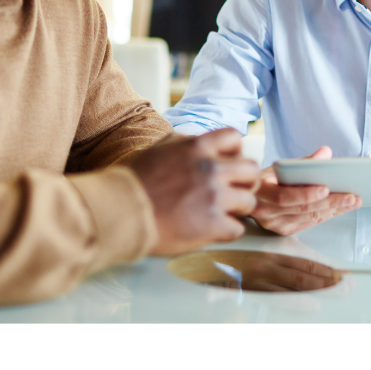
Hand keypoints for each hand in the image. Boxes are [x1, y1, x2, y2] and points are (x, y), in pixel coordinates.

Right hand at [128, 128, 259, 254]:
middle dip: (244, 181)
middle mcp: (210, 168)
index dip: (235, 152)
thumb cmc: (132, 181)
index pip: (235, 138)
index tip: (227, 165)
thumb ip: (183, 144)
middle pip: (251, 170)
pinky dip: (227, 231)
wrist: (120, 211)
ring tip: (220, 214)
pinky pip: (238, 229)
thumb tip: (196, 142)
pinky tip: (212, 230)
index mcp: (196, 147)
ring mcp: (214, 197)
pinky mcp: (212, 225)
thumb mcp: (158, 149)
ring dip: (237, 209)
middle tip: (232, 192)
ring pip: (249, 201)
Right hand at [251, 146, 360, 235]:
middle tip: (351, 196)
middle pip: (301, 209)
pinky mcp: (283, 230)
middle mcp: (264, 211)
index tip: (326, 188)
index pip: (283, 196)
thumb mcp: (279, 167)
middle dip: (329, 202)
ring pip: (308, 218)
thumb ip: (303, 162)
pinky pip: (308, 223)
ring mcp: (273, 224)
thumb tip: (326, 153)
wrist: (251, 195)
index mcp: (260, 190)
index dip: (305, 194)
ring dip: (333, 210)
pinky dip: (326, 215)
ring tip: (352, 201)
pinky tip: (340, 208)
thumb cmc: (266, 179)